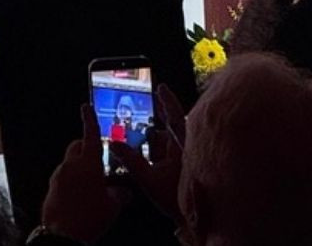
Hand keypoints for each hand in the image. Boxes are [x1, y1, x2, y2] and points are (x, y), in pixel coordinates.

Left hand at [39, 104, 130, 244]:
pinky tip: (84, 192)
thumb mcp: (112, 206)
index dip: (89, 120)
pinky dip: (74, 177)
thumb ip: (119, 194)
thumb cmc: (89, 218)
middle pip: (77, 146)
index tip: (86, 107)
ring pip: (70, 161)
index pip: (90, 136)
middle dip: (87, 145)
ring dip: (82, 164)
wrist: (61, 233)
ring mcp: (59, 175)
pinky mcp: (53, 185)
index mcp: (87, 165)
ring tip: (96, 181)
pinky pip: (65, 175)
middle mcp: (70, 166)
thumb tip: (124, 192)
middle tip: (101, 156)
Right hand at [105, 84, 184, 225]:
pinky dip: (161, 152)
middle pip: (172, 129)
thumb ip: (131, 161)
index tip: (160, 87)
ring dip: (156, 141)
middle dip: (157, 121)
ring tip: (140, 143)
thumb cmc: (177, 201)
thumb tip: (114, 143)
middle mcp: (189, 151)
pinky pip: (172, 153)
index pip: (176, 119)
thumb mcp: (149, 181)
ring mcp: (189, 160)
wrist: (197, 223)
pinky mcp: (189, 169)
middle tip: (144, 110)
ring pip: (171, 142)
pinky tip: (150, 157)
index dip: (167, 102)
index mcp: (184, 149)